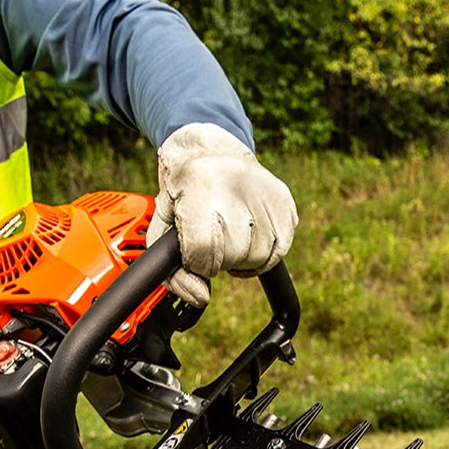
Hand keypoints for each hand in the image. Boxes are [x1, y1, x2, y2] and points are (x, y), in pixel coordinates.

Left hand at [145, 122, 297, 307]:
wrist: (213, 150)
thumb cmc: (183, 192)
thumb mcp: (162, 226)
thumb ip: (171, 271)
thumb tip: (200, 297)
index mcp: (198, 188)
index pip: (203, 253)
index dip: (197, 262)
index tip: (194, 249)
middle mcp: (235, 188)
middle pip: (233, 257)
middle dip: (219, 259)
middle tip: (212, 239)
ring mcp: (266, 196)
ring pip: (258, 258)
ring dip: (241, 258)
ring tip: (230, 235)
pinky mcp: (285, 204)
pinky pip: (278, 252)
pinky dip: (262, 255)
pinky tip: (248, 238)